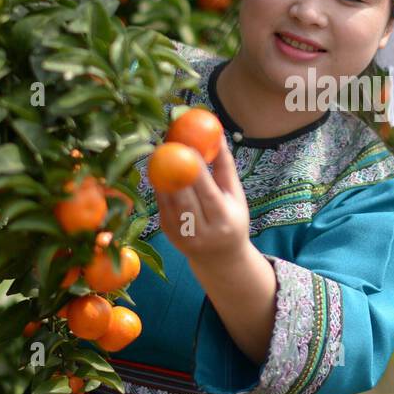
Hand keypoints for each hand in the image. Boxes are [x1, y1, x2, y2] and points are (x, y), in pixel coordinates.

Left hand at [154, 133, 250, 265]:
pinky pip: (161, 207)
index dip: (196, 171)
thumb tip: (217, 135)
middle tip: (169, 145)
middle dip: (175, 170)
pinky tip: (158, 170)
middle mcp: (202, 232)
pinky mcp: (168, 234)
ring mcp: (182, 236)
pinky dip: (159, 188)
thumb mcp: (235, 196)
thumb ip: (225, 167)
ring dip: (163, 177)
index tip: (189, 147)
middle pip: (184, 198)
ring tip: (160, 153)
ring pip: (168, 202)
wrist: (221, 258)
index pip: (207, 193)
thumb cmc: (232, 219)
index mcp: (223, 220)